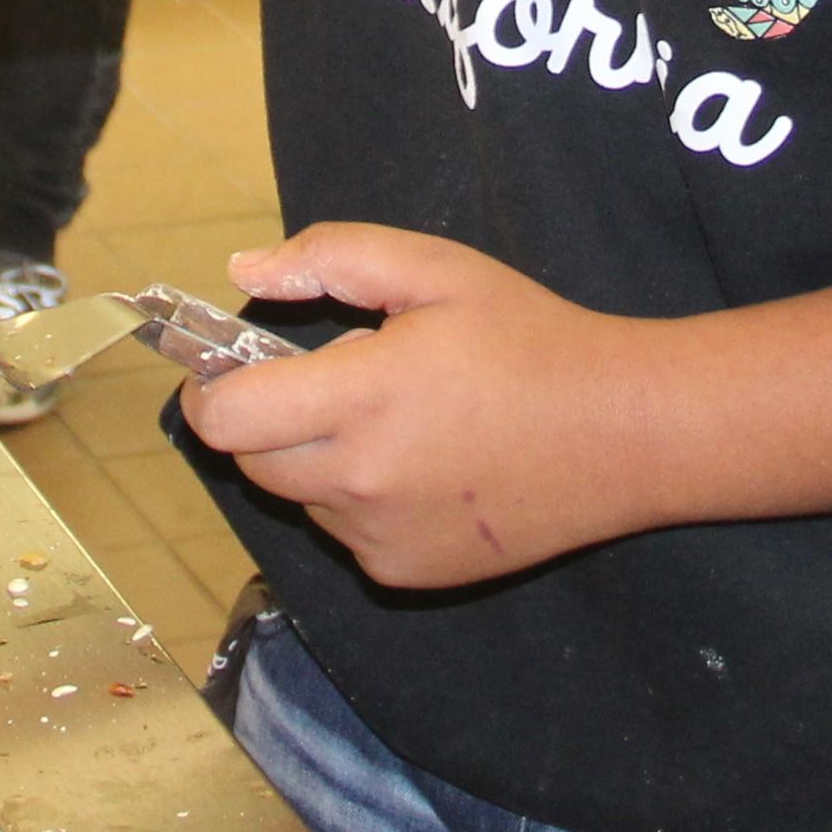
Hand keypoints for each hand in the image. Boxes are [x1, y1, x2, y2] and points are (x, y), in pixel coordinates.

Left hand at [181, 224, 660, 588]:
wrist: (624, 433)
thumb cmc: (528, 338)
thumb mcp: (432, 269)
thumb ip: (328, 258)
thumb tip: (243, 272)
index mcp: (360, 399)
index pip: (225, 418)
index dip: (207, 389)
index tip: (222, 365)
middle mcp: (361, 481)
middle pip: (251, 460)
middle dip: (265, 418)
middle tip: (328, 379)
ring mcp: (382, 538)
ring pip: (300, 495)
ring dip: (314, 458)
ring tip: (392, 418)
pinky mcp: (407, 573)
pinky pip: (345, 532)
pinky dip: (357, 499)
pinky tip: (421, 464)